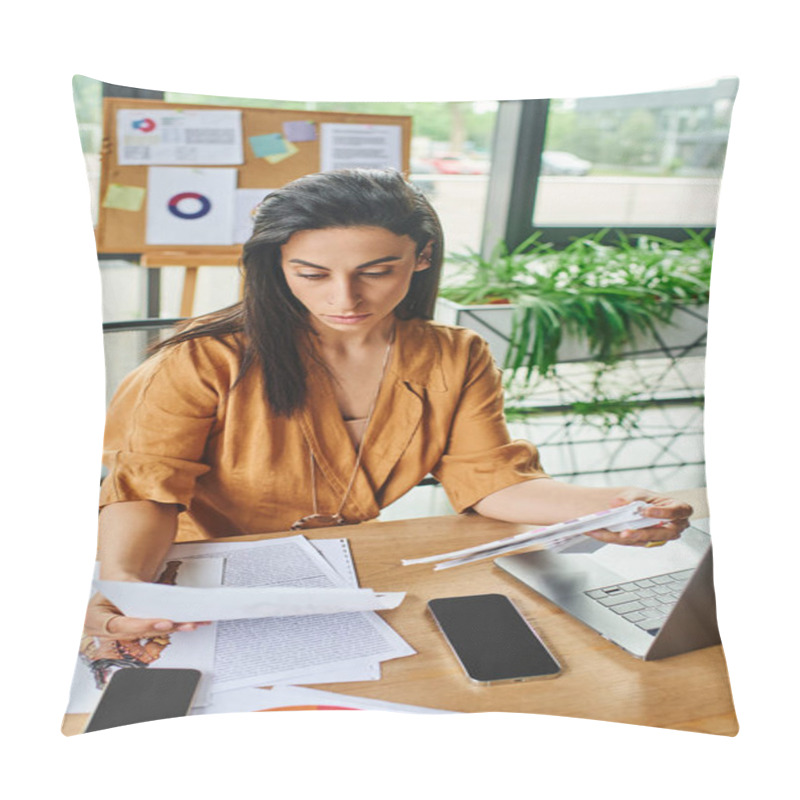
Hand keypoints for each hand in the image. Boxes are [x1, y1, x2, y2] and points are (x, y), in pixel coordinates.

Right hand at [84, 591, 209, 640]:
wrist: (119, 585)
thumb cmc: (117, 584)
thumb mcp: (119, 584)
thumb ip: (133, 593)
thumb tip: (157, 599)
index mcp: (93, 619)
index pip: (121, 626)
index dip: (144, 625)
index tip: (164, 623)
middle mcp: (104, 632)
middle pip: (138, 632)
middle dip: (162, 628)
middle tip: (180, 623)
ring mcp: (119, 636)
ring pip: (149, 634)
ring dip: (172, 629)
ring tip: (190, 623)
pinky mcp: (134, 634)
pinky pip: (154, 632)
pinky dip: (171, 628)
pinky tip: (187, 624)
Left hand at [587, 488, 692, 546]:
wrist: (631, 505)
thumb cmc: (643, 498)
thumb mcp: (638, 493)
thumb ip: (631, 498)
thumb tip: (618, 503)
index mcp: (677, 509)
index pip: (678, 512)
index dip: (664, 513)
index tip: (646, 511)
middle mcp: (672, 526)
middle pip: (662, 534)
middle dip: (642, 533)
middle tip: (626, 532)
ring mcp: (659, 537)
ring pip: (646, 541)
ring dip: (626, 538)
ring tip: (607, 533)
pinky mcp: (644, 542)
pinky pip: (631, 542)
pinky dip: (614, 537)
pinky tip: (599, 533)